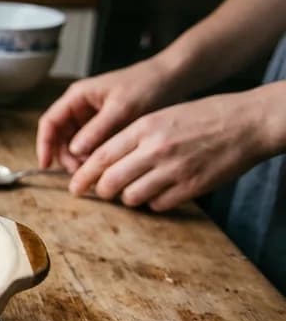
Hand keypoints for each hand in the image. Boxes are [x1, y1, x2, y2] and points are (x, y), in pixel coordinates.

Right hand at [37, 58, 181, 171]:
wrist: (171, 78)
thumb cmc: (145, 85)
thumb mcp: (121, 108)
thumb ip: (97, 129)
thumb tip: (75, 150)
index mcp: (77, 97)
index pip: (50, 122)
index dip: (44, 144)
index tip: (45, 165)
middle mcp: (79, 107)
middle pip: (59, 136)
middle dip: (65, 156)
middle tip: (80, 172)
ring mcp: (91, 117)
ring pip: (74, 143)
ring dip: (79, 158)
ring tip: (94, 169)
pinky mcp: (104, 126)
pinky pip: (90, 144)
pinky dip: (92, 156)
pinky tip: (103, 165)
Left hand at [67, 88, 280, 211]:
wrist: (246, 122)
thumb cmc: (202, 116)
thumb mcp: (160, 116)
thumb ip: (132, 136)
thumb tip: (103, 160)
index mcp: (144, 127)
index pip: (101, 156)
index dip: (84, 174)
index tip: (74, 186)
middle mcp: (156, 149)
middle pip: (111, 180)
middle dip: (101, 191)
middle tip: (101, 192)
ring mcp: (174, 170)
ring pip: (131, 196)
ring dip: (127, 198)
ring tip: (134, 190)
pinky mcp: (192, 187)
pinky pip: (158, 204)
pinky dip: (153, 202)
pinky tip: (158, 192)